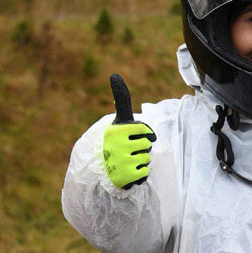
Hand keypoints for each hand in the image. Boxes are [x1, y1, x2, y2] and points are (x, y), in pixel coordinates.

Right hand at [102, 74, 155, 188]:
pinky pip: (145, 173)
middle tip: (129, 151)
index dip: (145, 134)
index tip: (134, 136)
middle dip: (143, 148)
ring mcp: (120, 162)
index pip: (146, 130)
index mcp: (115, 130)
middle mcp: (116, 146)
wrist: (103, 168)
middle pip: (148, 145)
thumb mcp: (118, 120)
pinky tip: (129, 172)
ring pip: (147, 159)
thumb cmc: (116, 140)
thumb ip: (121, 99)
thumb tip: (114, 75)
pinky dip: (140, 173)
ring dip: (142, 161)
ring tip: (128, 161)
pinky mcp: (125, 177)